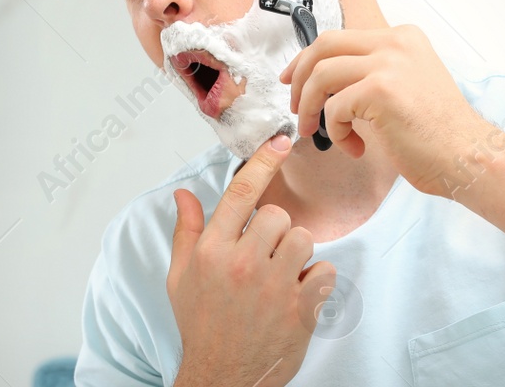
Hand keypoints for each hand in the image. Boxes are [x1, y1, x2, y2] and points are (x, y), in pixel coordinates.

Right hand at [167, 135, 335, 386]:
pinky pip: (324, 270)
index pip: (242, 192)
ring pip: (304, 239)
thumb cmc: (201, 325)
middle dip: (275, 230)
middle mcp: (242, 263)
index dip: (264, 161)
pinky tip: (297, 294)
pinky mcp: (300, 307)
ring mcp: (273, 285)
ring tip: (280, 275)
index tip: (282, 141)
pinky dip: (316, 279)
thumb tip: (184, 195)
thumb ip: (186, 232)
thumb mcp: (181, 277)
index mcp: (211, 251)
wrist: (222, 376)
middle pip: (277, 215)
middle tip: (265, 254)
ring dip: (297, 253)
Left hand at [280, 25, 500, 198]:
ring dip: (308, 107)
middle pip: (323, 45)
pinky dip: (336, 132)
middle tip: (294, 104)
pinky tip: (356, 148)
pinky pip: (334, 108)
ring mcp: (389, 64)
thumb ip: (373, 72)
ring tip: (315, 131)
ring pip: (321, 75)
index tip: (294, 79)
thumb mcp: (407, 84)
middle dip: (298, 75)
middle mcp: (395, 43)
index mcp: (403, 38)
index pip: (339, 38)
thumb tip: (326, 79)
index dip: (308, 59)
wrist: (468, 156)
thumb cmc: (439, 133)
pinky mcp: (381, 90)